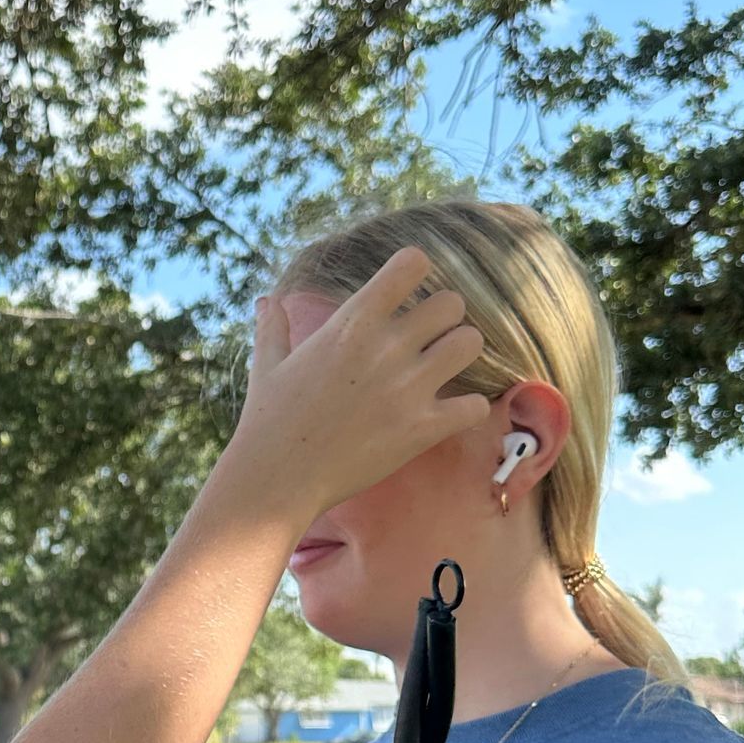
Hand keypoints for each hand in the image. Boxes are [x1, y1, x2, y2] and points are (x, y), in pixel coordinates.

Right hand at [238, 246, 490, 516]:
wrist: (277, 479)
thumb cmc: (268, 420)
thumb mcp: (268, 365)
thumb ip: (274, 327)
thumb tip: (267, 301)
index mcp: (352, 322)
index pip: (412, 263)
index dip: (414, 273)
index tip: (405, 292)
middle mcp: (386, 347)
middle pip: (452, 303)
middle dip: (443, 318)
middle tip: (428, 339)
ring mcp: (408, 388)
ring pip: (471, 343)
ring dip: (459, 354)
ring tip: (442, 370)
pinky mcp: (422, 429)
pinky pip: (476, 405)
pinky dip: (468, 409)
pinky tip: (448, 414)